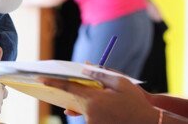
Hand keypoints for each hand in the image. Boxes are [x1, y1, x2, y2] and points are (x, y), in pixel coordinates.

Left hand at [42, 68, 158, 122]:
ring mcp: (92, 123)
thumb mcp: (120, 82)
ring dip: (87, 102)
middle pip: (74, 99)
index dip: (54, 82)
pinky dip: (94, 110)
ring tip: (107, 99)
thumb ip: (100, 74)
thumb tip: (84, 68)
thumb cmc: (135, 101)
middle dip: (71, 92)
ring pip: (83, 108)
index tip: (40, 78)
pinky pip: (90, 116)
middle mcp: (90, 113)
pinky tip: (108, 107)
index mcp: (94, 100)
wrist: (147, 122)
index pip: (69, 88)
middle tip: (74, 84)